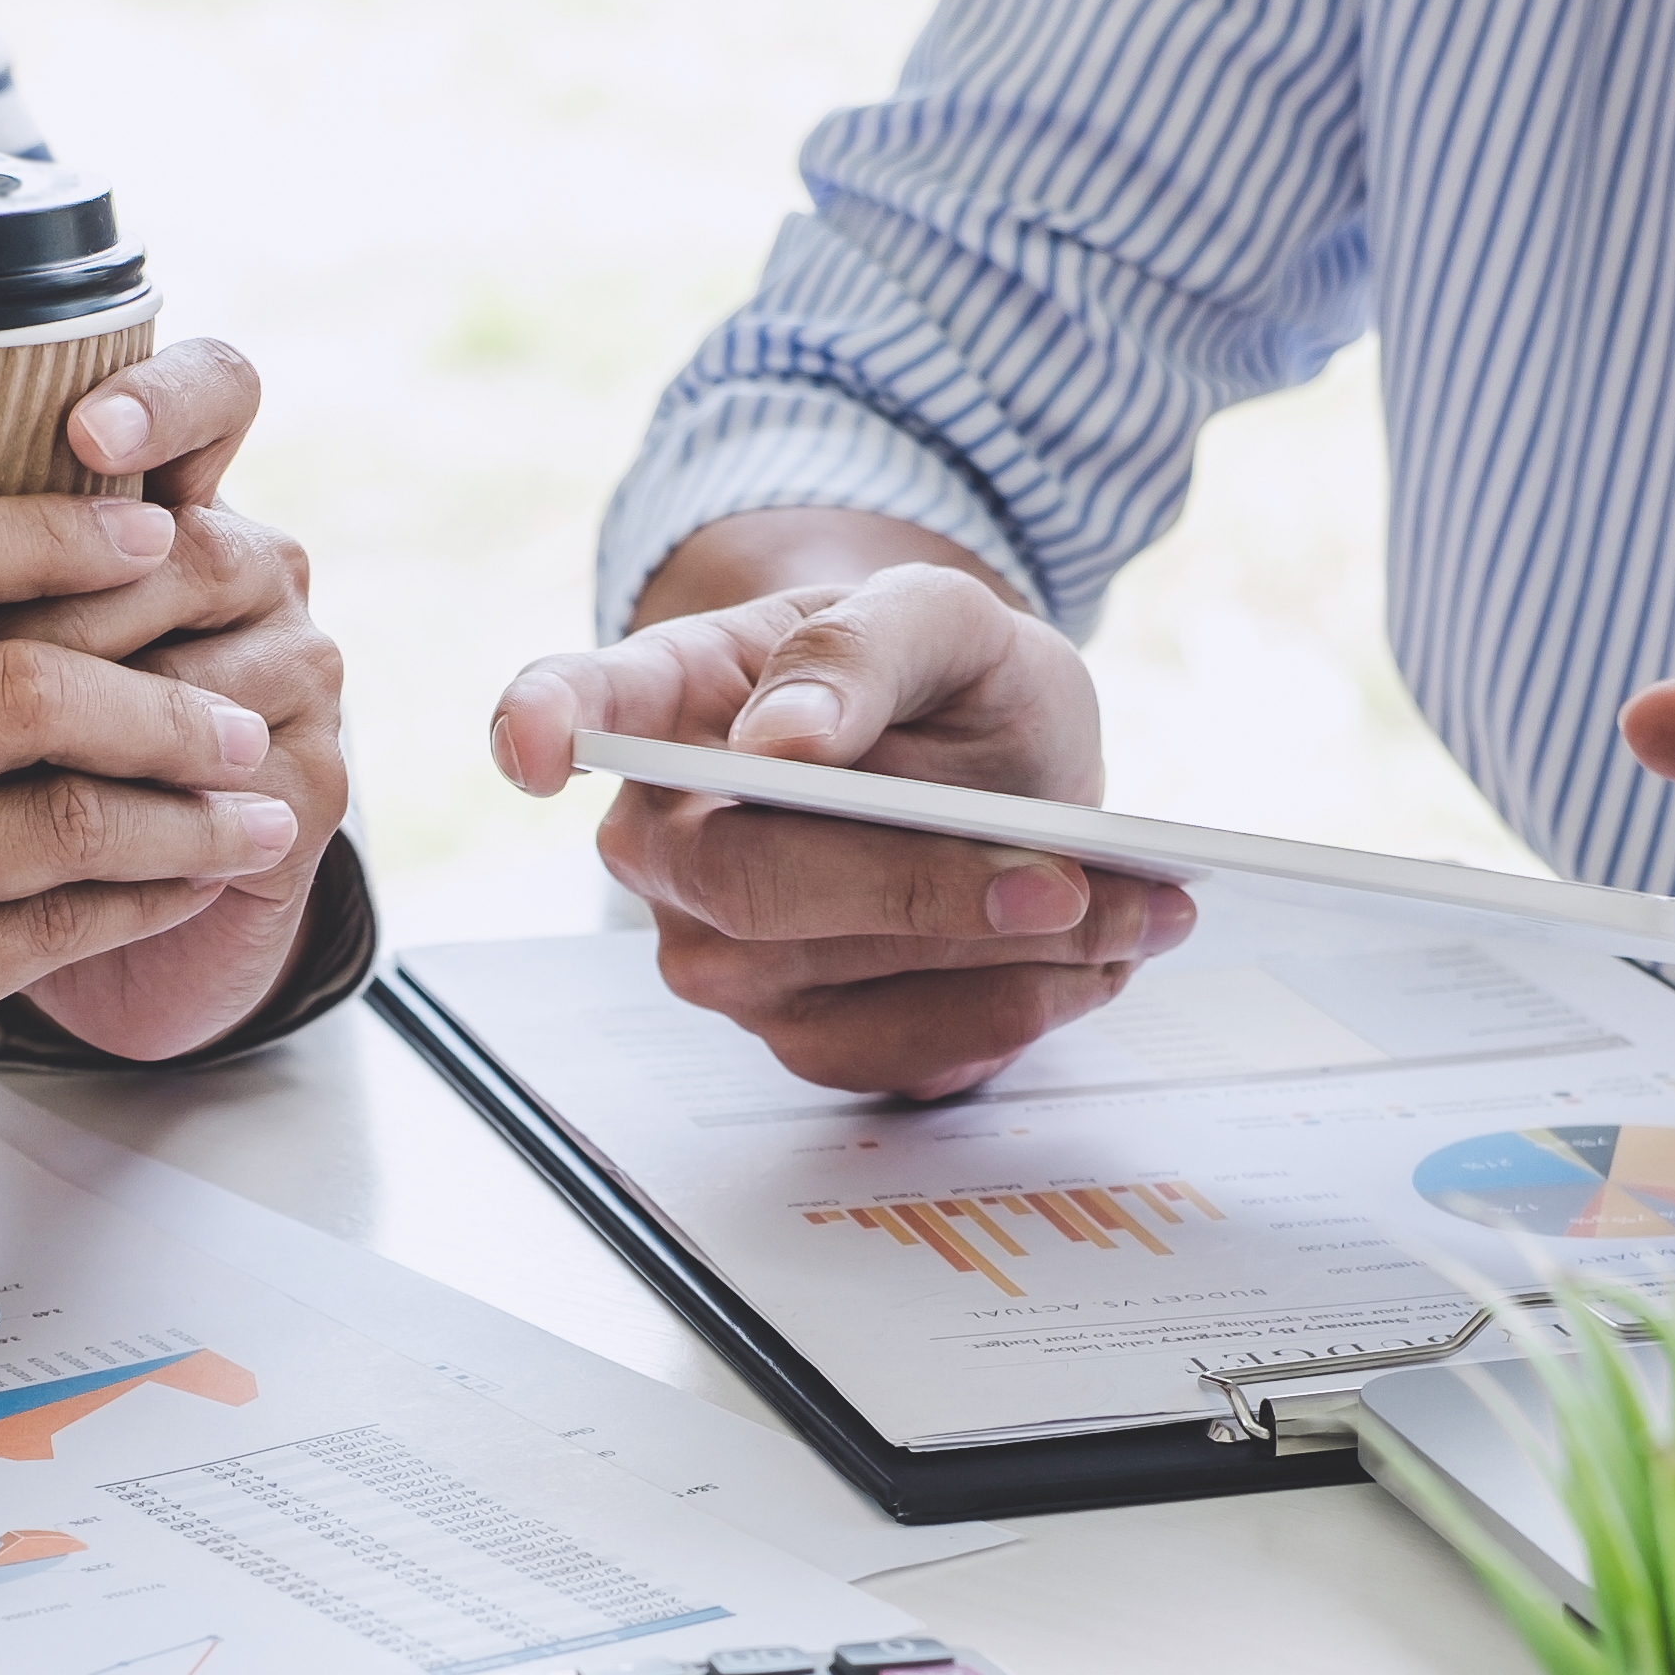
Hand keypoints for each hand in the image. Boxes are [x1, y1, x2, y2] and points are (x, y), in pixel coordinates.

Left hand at [0, 339, 343, 1059]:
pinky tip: (97, 847)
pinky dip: (158, 820)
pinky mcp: (314, 784)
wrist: (76, 946)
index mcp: (153, 504)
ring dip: (108, 712)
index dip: (160, 400)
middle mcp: (239, 567)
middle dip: (74, 598)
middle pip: (192, 541)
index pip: (209, 392)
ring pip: (207, 667)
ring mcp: (290, 671)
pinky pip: (248, 785)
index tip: (82, 434)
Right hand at [0, 499, 301, 1290]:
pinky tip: (195, 887)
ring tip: (258, 805)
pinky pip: (42, 935)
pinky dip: (142, 903)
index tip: (145, 527)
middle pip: (10, 684)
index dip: (40, 528)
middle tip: (241, 699)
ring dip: (183, 809)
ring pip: (51, 817)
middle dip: (158, 688)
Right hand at [494, 546, 1190, 1098]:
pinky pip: (892, 1058)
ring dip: (1008, 959)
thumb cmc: (936, 680)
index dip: (542, 722)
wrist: (986, 761)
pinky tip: (1094, 965)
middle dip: (926, 889)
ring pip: (843, 983)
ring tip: (1140, 910)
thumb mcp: (941, 617)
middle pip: (755, 887)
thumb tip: (784, 737)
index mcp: (669, 706)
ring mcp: (720, 957)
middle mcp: (664, 847)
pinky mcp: (800, 1037)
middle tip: (1074, 878)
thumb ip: (865, 648)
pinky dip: (1013, 1017)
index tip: (535, 746)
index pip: (574, 706)